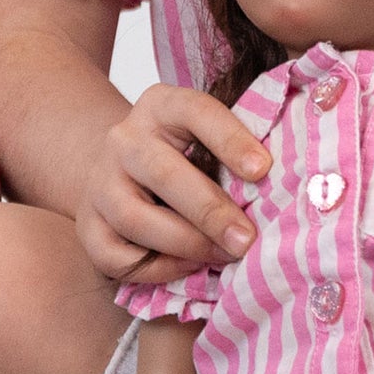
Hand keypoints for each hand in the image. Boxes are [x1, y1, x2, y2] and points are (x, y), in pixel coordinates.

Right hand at [79, 83, 271, 288]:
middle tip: (247, 239)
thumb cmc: (178, 153)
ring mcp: (100, 183)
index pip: (195, 111)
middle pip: (163, 173)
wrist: (113, 165)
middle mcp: (124, 140)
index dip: (230, 139)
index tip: (263, 169)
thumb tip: (287, 187)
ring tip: (224, 257)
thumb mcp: (202, 134)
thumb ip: (232, 150)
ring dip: (186, 244)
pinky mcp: (87, 226)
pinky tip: (188, 267)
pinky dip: (156, 268)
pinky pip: (116, 256)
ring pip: (136, 218)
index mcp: (161, 105)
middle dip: (210, 211)